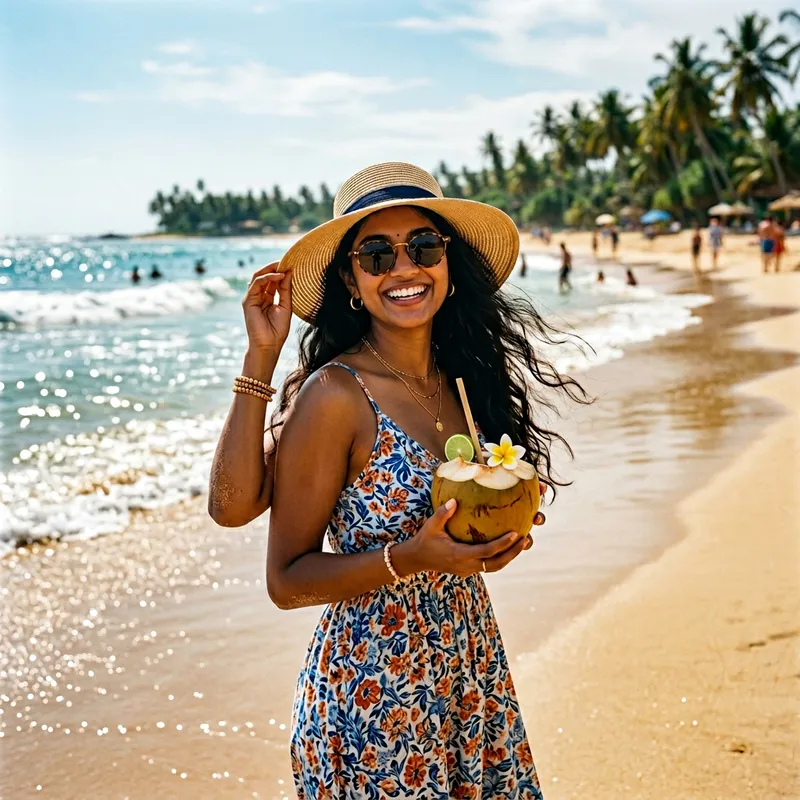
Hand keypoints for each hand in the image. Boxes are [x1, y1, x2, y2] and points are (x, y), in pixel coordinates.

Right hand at [242, 264, 291, 354]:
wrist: (269, 345)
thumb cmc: (278, 330)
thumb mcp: (286, 306)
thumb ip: (286, 289)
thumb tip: (289, 272)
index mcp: (268, 298)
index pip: (273, 280)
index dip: (282, 271)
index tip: (293, 265)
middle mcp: (259, 296)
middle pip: (265, 276)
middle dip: (276, 267)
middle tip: (288, 260)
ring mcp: (252, 298)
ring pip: (259, 276)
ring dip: (271, 269)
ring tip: (284, 265)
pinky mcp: (248, 300)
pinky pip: (257, 283)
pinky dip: (268, 277)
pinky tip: (279, 275)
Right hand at [401, 499, 531, 577]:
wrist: (416, 559)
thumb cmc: (425, 540)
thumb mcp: (431, 525)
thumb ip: (443, 514)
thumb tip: (454, 501)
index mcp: (459, 555)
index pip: (486, 552)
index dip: (502, 544)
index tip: (515, 534)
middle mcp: (466, 565)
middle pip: (496, 563)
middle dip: (513, 553)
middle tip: (526, 539)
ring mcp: (468, 570)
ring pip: (494, 567)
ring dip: (509, 557)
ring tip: (522, 543)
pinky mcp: (468, 570)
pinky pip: (488, 565)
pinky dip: (499, 557)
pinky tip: (507, 546)